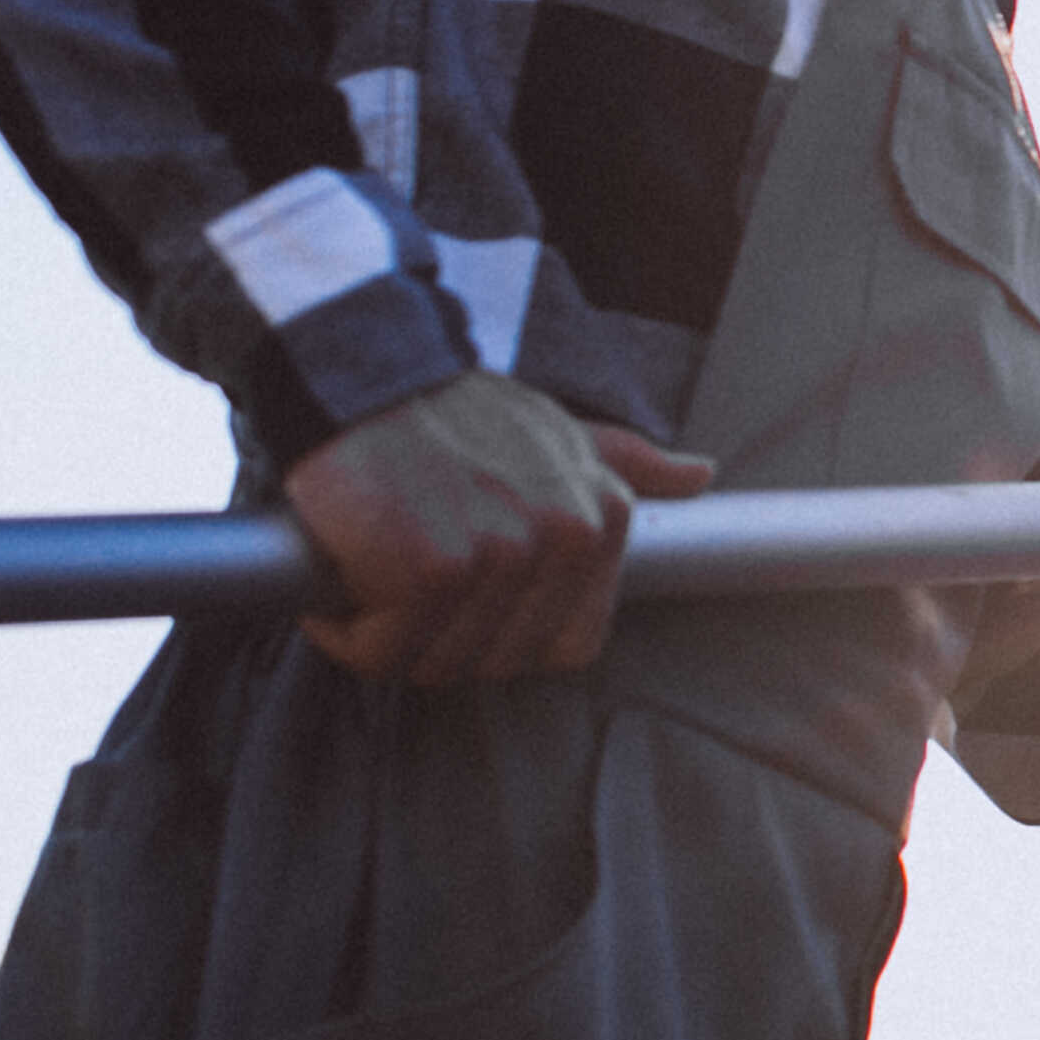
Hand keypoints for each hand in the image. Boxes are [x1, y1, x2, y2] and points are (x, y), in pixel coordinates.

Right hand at [284, 373, 716, 684]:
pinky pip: (384, 650)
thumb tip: (700, 474)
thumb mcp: (559, 432)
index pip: (571, 646)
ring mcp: (501, 556)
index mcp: (604, 518)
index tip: (464, 606)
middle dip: (441, 642)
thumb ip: (628, 464)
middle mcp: (565, 539)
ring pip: (438, 663)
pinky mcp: (429, 570)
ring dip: (387, 639)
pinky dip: (345, 632)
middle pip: (499, 661)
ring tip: (370, 576)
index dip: (508, 640)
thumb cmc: (455, 413)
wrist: (363, 376)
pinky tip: (339, 585)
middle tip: (400, 588)